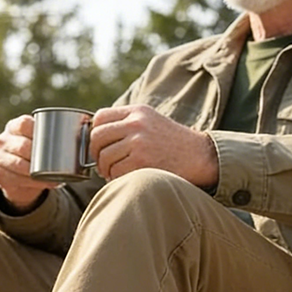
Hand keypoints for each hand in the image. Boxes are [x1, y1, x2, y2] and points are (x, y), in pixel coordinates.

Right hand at [0, 114, 58, 212]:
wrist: (18, 175)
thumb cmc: (37, 153)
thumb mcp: (41, 139)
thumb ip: (55, 131)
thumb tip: (89, 126)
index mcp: (14, 126)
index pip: (24, 123)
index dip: (38, 129)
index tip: (54, 138)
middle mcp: (3, 140)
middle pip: (21, 145)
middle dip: (39, 154)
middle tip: (58, 160)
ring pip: (18, 164)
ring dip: (36, 171)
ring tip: (54, 175)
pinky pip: (16, 179)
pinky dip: (33, 182)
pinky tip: (44, 183)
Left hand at [89, 104, 217, 187]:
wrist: (199, 156)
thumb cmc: (171, 143)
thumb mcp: (150, 122)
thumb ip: (126, 124)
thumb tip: (93, 137)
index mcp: (137, 111)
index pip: (99, 117)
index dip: (95, 133)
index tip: (100, 145)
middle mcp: (136, 123)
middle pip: (97, 137)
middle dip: (95, 153)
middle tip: (104, 163)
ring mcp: (139, 142)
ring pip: (104, 157)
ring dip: (106, 169)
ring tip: (116, 172)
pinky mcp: (141, 162)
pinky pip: (114, 172)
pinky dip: (116, 179)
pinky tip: (125, 178)